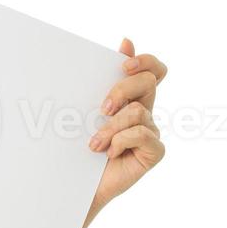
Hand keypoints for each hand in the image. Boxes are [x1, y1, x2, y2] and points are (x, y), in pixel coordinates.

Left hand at [81, 38, 167, 227]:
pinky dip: (120, 142)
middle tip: (101, 108)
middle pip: (147, 82)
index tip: (123, 63)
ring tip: (93, 144)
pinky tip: (108, 154)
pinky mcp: (154, 151)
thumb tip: (123, 42)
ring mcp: (150, 132)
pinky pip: (143, 134)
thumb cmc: (75, 149)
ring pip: (137, 111)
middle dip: (121, 90)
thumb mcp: (81, 113)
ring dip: (109, 127)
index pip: (153, 70)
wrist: (72, 185)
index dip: (145, 61)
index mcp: (131, 99)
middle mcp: (144, 112)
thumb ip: (99, 82)